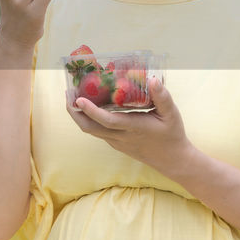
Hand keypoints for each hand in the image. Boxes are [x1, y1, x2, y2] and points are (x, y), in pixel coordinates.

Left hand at [66, 77, 196, 176]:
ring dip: (78, 115)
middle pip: (89, 128)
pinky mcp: (115, 143)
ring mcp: (116, 142)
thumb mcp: (172, 114)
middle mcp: (120, 137)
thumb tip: (153, 79)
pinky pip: (97, 131)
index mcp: (133, 128)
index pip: (107, 121)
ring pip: (90, 130)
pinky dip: (88, 119)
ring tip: (73, 96)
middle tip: (68, 93)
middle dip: (74, 112)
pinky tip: (89, 106)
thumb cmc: (172, 135)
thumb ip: (162, 97)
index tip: (78, 99)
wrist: (172, 160)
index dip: (91, 110)